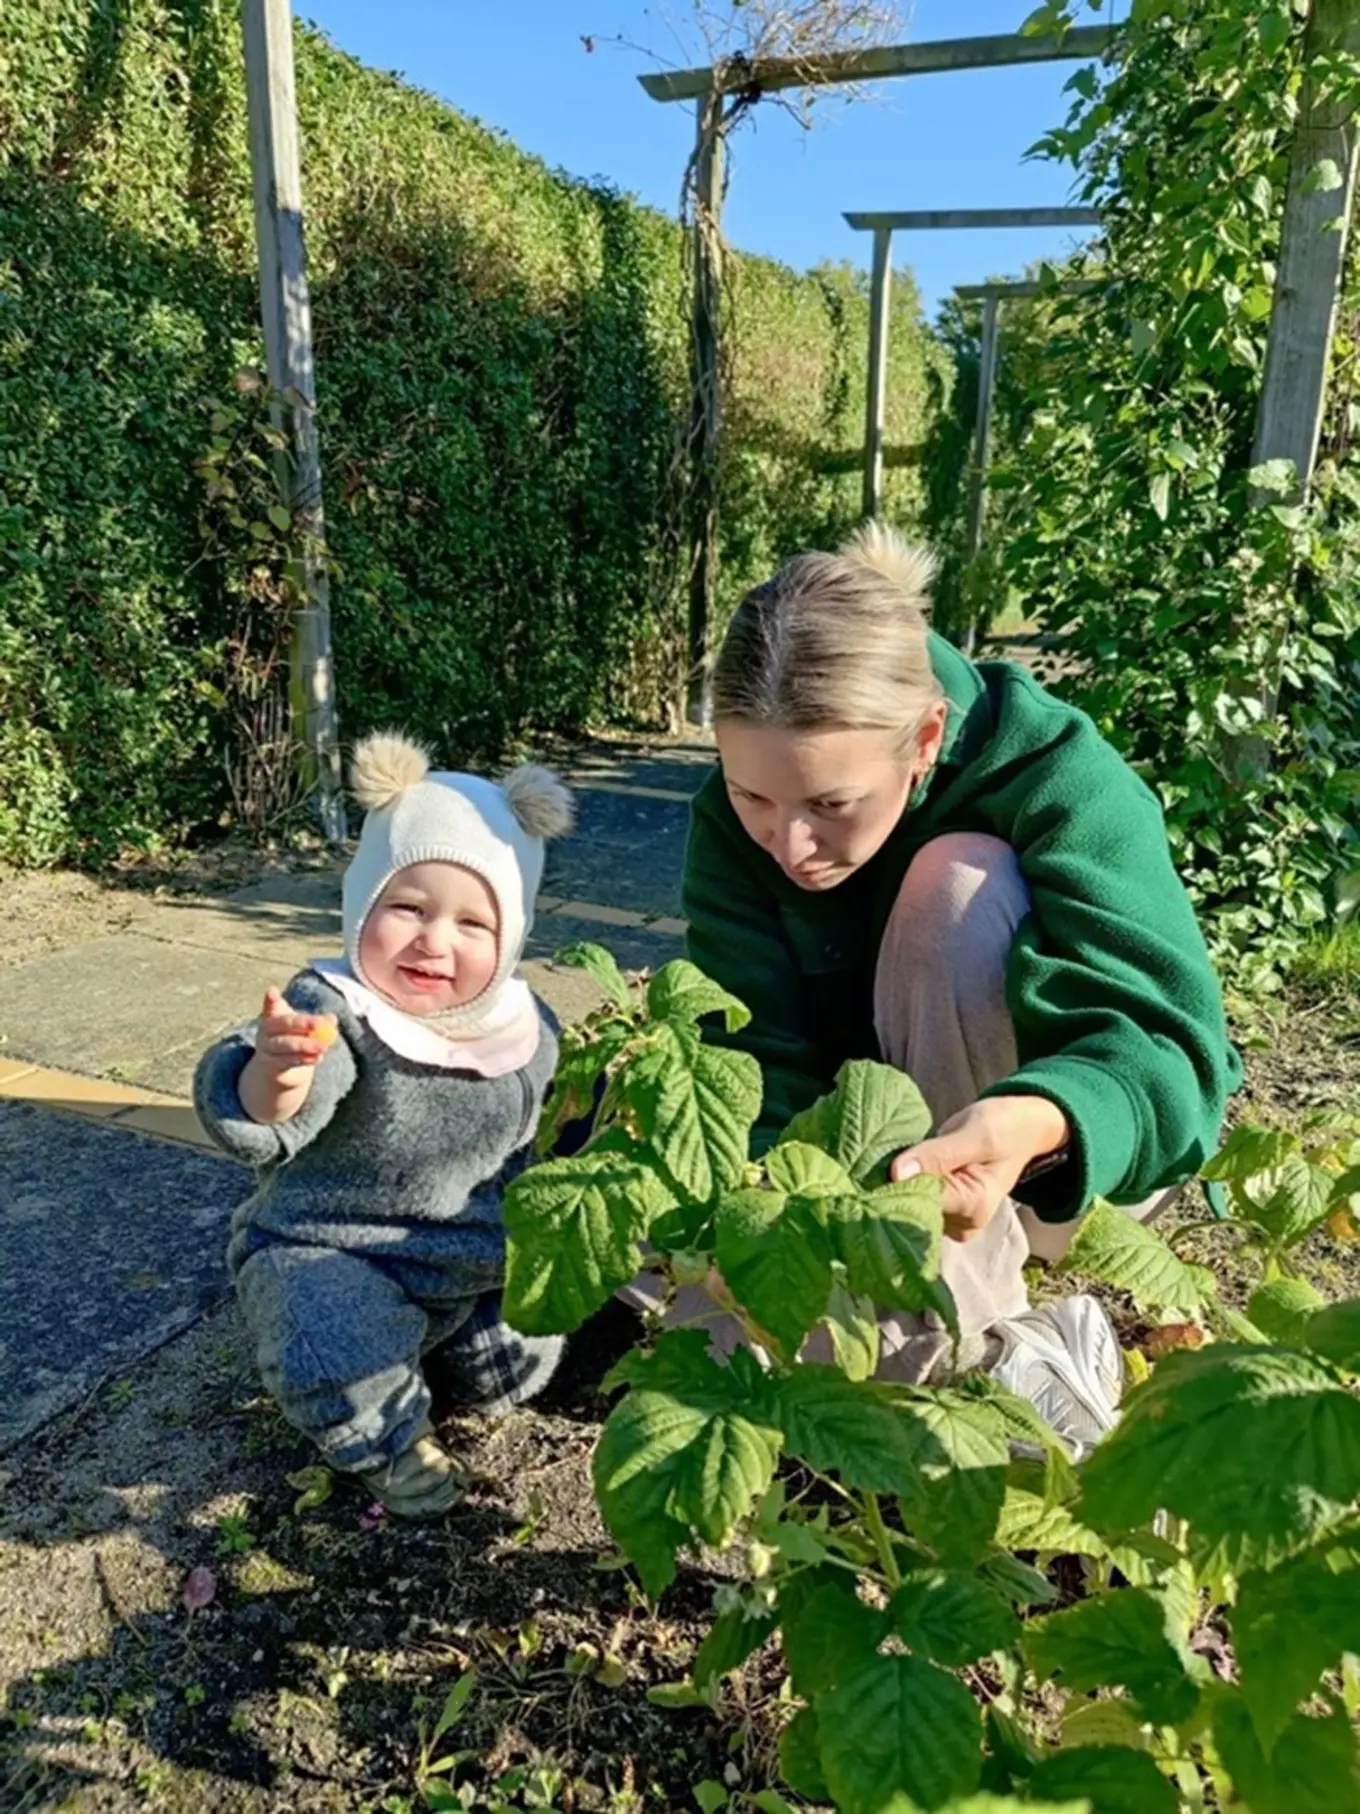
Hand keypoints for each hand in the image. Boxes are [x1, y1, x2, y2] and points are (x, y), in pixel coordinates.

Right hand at [238, 987, 336, 1123]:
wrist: (279, 1067)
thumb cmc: (293, 1038)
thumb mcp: (304, 1028)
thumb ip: (318, 1023)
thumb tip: (332, 1019)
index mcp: (272, 1016)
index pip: (271, 1005)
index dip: (271, 999)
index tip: (272, 991)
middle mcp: (265, 1030)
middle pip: (281, 1024)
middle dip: (300, 1023)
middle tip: (319, 1024)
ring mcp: (265, 1047)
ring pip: (285, 1045)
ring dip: (305, 1046)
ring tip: (323, 1047)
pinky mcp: (270, 1064)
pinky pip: (288, 1061)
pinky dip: (304, 1060)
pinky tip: (318, 1058)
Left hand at [890, 1095, 1069, 1243]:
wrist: (1021, 1129)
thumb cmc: (1003, 1128)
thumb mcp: (975, 1134)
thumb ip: (938, 1155)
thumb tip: (896, 1175)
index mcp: (974, 1206)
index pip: (920, 1204)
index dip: (895, 1185)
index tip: (879, 1165)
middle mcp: (961, 1222)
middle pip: (910, 1207)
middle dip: (894, 1182)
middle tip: (892, 1153)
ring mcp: (948, 1217)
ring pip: (905, 1202)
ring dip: (896, 1179)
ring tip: (906, 1153)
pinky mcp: (938, 1208)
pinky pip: (909, 1195)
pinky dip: (903, 1178)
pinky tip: (906, 1162)